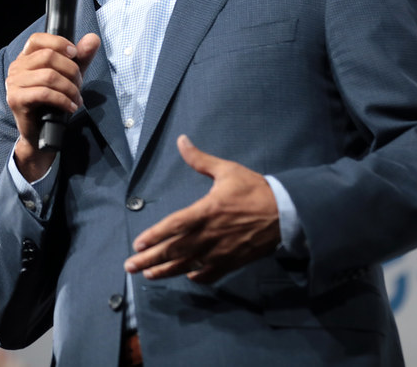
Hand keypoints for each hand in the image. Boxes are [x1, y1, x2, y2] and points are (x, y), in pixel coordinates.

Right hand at [6, 32, 100, 179]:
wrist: (41, 134)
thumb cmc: (53, 103)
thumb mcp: (70, 76)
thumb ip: (81, 58)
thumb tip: (93, 38)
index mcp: (26, 58)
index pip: (37, 39)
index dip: (58, 42)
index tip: (75, 54)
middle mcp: (16, 68)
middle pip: (48, 56)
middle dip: (71, 71)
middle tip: (79, 85)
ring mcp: (14, 84)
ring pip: (49, 76)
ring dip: (70, 88)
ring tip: (76, 98)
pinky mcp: (16, 100)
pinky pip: (44, 93)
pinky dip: (63, 99)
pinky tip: (70, 106)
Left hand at [124, 135, 280, 283]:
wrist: (286, 212)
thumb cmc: (254, 189)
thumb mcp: (227, 170)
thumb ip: (200, 159)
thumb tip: (181, 140)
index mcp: (206, 211)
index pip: (172, 226)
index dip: (153, 237)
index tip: (137, 244)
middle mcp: (209, 235)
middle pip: (174, 250)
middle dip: (150, 259)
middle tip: (130, 266)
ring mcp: (220, 251)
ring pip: (187, 265)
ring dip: (166, 271)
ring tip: (148, 275)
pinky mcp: (232, 261)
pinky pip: (210, 273)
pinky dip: (196, 276)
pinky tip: (187, 276)